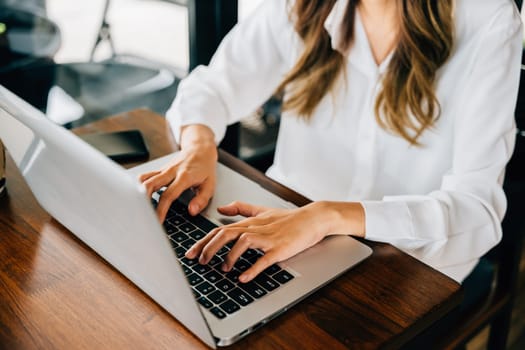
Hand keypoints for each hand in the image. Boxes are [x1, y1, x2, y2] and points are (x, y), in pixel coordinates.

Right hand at [139, 125, 217, 221]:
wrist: (200, 150)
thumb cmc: (205, 169)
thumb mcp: (209, 186)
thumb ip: (201, 200)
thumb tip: (192, 211)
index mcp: (184, 177)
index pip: (168, 195)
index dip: (161, 210)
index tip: (157, 222)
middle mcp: (171, 172)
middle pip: (150, 185)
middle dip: (143, 201)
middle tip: (143, 215)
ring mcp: (163, 170)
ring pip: (144, 179)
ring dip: (138, 192)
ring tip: (138, 207)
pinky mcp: (160, 170)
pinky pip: (146, 176)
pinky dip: (139, 185)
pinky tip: (139, 196)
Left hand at [185, 200, 364, 282]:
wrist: (313, 218)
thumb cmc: (288, 218)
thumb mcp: (262, 211)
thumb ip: (241, 209)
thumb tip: (221, 209)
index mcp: (249, 222)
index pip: (220, 229)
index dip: (203, 241)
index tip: (190, 253)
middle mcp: (255, 227)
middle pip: (226, 233)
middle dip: (209, 248)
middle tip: (199, 262)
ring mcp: (268, 237)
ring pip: (242, 242)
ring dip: (229, 256)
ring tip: (222, 269)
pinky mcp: (280, 248)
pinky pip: (264, 258)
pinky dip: (252, 268)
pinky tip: (243, 277)